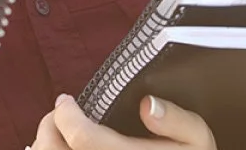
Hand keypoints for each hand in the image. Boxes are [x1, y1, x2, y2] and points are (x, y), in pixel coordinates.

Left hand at [30, 94, 214, 149]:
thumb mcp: (198, 142)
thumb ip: (178, 121)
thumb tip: (147, 105)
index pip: (80, 135)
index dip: (66, 112)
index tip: (67, 101)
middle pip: (53, 149)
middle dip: (51, 125)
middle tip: (60, 115)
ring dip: (47, 145)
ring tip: (58, 134)